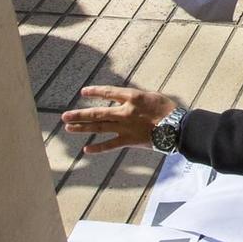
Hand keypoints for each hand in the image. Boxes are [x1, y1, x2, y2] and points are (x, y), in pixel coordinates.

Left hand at [62, 85, 176, 154]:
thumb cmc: (168, 110)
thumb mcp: (152, 97)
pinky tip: (86, 149)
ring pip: (100, 127)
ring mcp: (125, 127)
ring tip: (69, 127)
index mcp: (132, 97)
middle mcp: (125, 112)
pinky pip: (110, 145)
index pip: (109, 92)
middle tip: (64, 115)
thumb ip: (136, 98)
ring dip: (83, 127)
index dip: (95, 91)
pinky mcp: (129, 140)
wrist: (178, 127)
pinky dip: (98, 148)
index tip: (84, 91)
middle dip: (80, 114)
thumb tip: (126, 99)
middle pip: (98, 113)